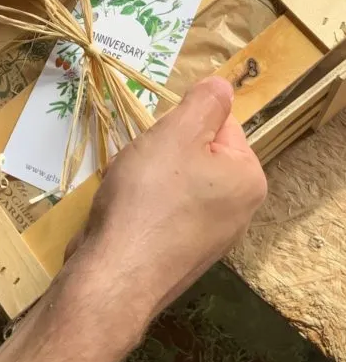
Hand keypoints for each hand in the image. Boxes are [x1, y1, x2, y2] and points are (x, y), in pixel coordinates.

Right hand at [70, 77, 266, 319]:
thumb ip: (204, 102)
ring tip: (128, 187)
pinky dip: (141, 203)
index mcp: (248, 179)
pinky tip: (124, 210)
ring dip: (147, 174)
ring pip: (174, 180)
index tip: (160, 139)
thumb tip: (222, 85)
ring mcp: (208, 238)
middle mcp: (237, 211)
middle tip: (141, 163)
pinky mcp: (178, 255)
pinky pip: (161, 209)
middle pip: (196, 153)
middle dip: (163, 150)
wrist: (113, 275)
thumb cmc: (149, 196)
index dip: (185, 123)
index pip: (221, 124)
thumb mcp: (177, 133)